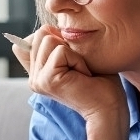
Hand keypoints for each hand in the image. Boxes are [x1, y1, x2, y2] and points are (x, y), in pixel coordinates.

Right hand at [12, 25, 126, 122]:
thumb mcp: (75, 58)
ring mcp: (37, 80)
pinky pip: (61, 51)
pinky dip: (78, 60)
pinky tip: (83, 76)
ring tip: (80, 72)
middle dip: (66, 44)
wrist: (109, 109)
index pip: (30, 39)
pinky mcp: (47, 80)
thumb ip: (56, 45)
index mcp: (37, 73)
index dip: (54, 40)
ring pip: (48, 39)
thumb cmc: (100, 83)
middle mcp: (33, 77)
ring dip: (72, 52)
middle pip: (40, 34)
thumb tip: (45, 29)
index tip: (71, 61)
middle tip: (78, 67)